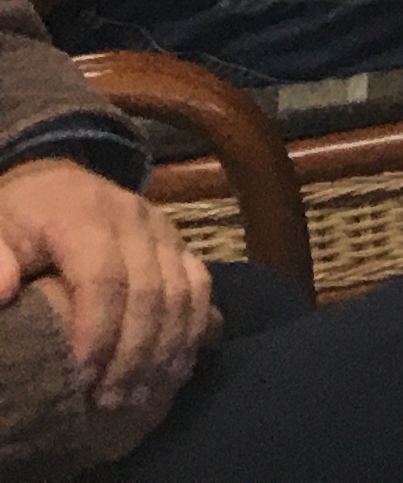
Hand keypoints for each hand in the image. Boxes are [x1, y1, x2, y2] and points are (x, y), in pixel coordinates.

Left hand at [0, 157, 217, 422]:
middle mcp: (137, 220)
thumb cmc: (19, 219)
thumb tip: (2, 292)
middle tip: (110, 400)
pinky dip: (194, 329)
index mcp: (87, 216)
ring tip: (141, 393)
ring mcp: (166, 231)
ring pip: (184, 292)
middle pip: (151, 291)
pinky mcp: (181, 243)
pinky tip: (176, 366)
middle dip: (134, 353)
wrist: (55, 183)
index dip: (97, 331)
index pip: (104, 278)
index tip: (79, 378)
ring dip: (167, 348)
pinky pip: (202, 286)